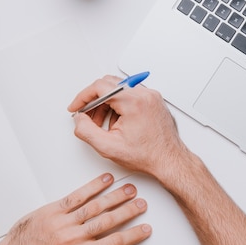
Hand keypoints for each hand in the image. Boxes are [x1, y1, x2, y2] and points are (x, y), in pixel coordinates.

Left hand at [0, 173, 150, 244]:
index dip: (133, 235)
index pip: (114, 243)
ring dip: (115, 196)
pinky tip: (105, 180)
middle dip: (129, 211)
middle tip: (142, 204)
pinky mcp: (53, 210)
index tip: (145, 228)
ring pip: (95, 206)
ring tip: (129, 190)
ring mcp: (63, 221)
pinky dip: (92, 187)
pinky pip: (76, 196)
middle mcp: (73, 237)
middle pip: (108, 221)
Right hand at [67, 75, 189, 179]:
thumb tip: (79, 119)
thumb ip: (86, 131)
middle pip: (109, 84)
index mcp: (134, 102)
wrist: (169, 160)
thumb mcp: (109, 147)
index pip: (100, 86)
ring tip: (103, 124)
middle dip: (94, 100)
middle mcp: (145, 94)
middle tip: (87, 116)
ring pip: (119, 89)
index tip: (76, 107)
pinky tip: (117, 122)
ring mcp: (151, 96)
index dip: (83, 97)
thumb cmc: (148, 155)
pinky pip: (130, 94)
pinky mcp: (153, 100)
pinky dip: (119, 105)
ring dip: (106, 103)